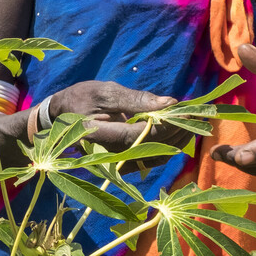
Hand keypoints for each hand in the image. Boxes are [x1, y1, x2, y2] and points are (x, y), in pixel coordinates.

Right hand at [49, 81, 179, 150]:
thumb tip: (169, 103)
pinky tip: (178, 133)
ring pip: (153, 158)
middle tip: (196, 116)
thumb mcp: (104, 92)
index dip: (166, 127)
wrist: (60, 118)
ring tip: (191, 123)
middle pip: (150, 149)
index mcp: (98, 136)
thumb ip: (136, 99)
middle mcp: (107, 155)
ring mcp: (114, 162)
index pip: (140, 135)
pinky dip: (167, 147)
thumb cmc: (80, 99)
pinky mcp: (121, 163)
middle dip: (176, 133)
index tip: (186, 113)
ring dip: (176, 142)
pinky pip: (149, 159)